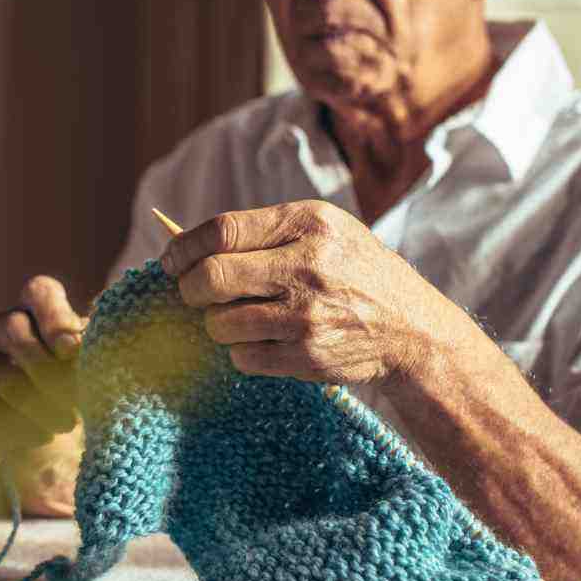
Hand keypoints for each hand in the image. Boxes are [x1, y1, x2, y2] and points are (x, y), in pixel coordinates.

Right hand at [0, 275, 86, 442]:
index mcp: (41, 313)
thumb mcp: (88, 372)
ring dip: (38, 402)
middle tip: (75, 397)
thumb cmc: (73, 395)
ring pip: (2, 371)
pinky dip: (21, 423)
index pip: (40, 291)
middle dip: (45, 366)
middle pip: (14, 327)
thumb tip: (92, 358)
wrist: (34, 435)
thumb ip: (91, 358)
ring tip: (68, 424)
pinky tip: (44, 436)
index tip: (70, 350)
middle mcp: (7, 327)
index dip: (54, 316)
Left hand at [160, 200, 447, 385]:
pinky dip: (243, 352)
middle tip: (194, 295)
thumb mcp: (322, 232)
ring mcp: (307, 314)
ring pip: (220, 324)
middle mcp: (307, 265)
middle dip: (189, 290)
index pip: (221, 230)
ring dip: (218, 325)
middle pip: (210, 278)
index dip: (183, 248)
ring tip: (241, 319)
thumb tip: (184, 247)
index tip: (170, 261)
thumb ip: (264, 233)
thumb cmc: (352, 272)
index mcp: (307, 223)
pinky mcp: (307, 355)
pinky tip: (266, 342)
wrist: (409, 328)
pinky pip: (242, 357)